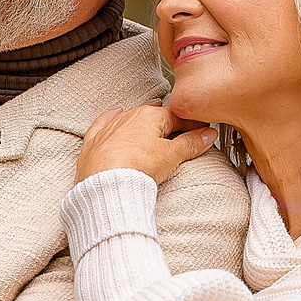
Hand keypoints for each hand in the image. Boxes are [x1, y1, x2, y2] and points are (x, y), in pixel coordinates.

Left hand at [76, 101, 217, 183]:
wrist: (105, 186)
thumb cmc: (136, 168)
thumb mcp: (172, 156)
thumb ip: (191, 144)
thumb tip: (207, 135)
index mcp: (150, 116)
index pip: (178, 116)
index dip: (193, 124)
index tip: (203, 131)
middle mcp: (128, 116)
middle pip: (154, 117)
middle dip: (168, 124)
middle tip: (182, 133)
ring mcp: (109, 128)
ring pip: (130, 118)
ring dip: (143, 121)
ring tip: (154, 125)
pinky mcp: (94, 142)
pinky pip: (103, 125)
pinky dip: (111, 120)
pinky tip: (115, 114)